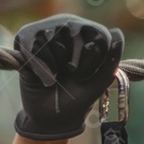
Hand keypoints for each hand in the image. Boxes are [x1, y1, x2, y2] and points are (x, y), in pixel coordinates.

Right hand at [13, 14, 123, 139]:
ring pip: (53, 40)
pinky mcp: (26, 38)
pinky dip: (40, 67)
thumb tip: (117, 32)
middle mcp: (68, 25)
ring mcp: (47, 29)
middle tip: (69, 75)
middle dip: (74, 63)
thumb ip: (111, 59)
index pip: (100, 36)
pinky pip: (34, 47)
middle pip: (74, 34)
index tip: (87, 75)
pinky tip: (41, 75)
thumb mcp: (98, 82)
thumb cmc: (77, 98)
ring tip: (54, 74)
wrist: (51, 118)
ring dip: (55, 66)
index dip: (94, 61)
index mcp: (90, 34)